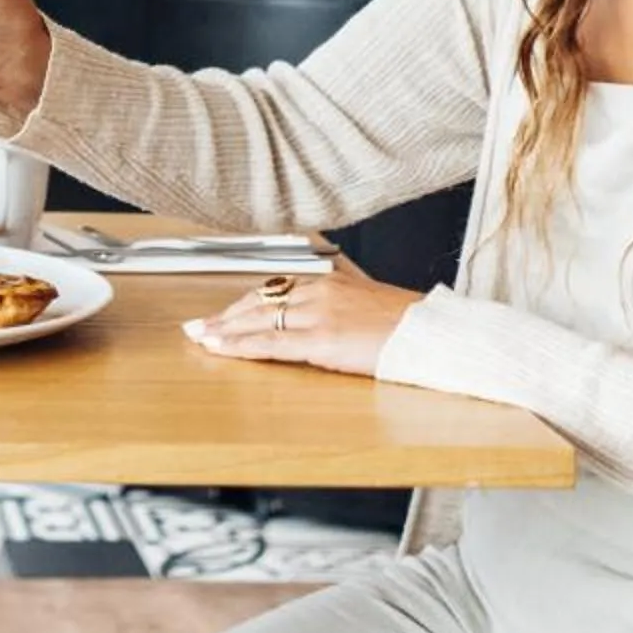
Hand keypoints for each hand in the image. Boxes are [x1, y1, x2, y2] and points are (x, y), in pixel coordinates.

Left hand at [184, 271, 421, 377]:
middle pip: (259, 301)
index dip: (246, 303)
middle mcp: (319, 292)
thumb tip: (332, 323)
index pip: (276, 291)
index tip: (226, 312)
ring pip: (258, 320)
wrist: (434, 333)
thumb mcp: (371, 307)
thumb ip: (344, 310)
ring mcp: (318, 315)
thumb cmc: (411, 325)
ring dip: (225, 330)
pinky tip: (221, 349)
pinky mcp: (320, 340)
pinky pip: (270, 343)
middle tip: (199, 325)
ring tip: (201, 338)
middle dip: (226, 315)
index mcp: (332, 283)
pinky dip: (240, 346)